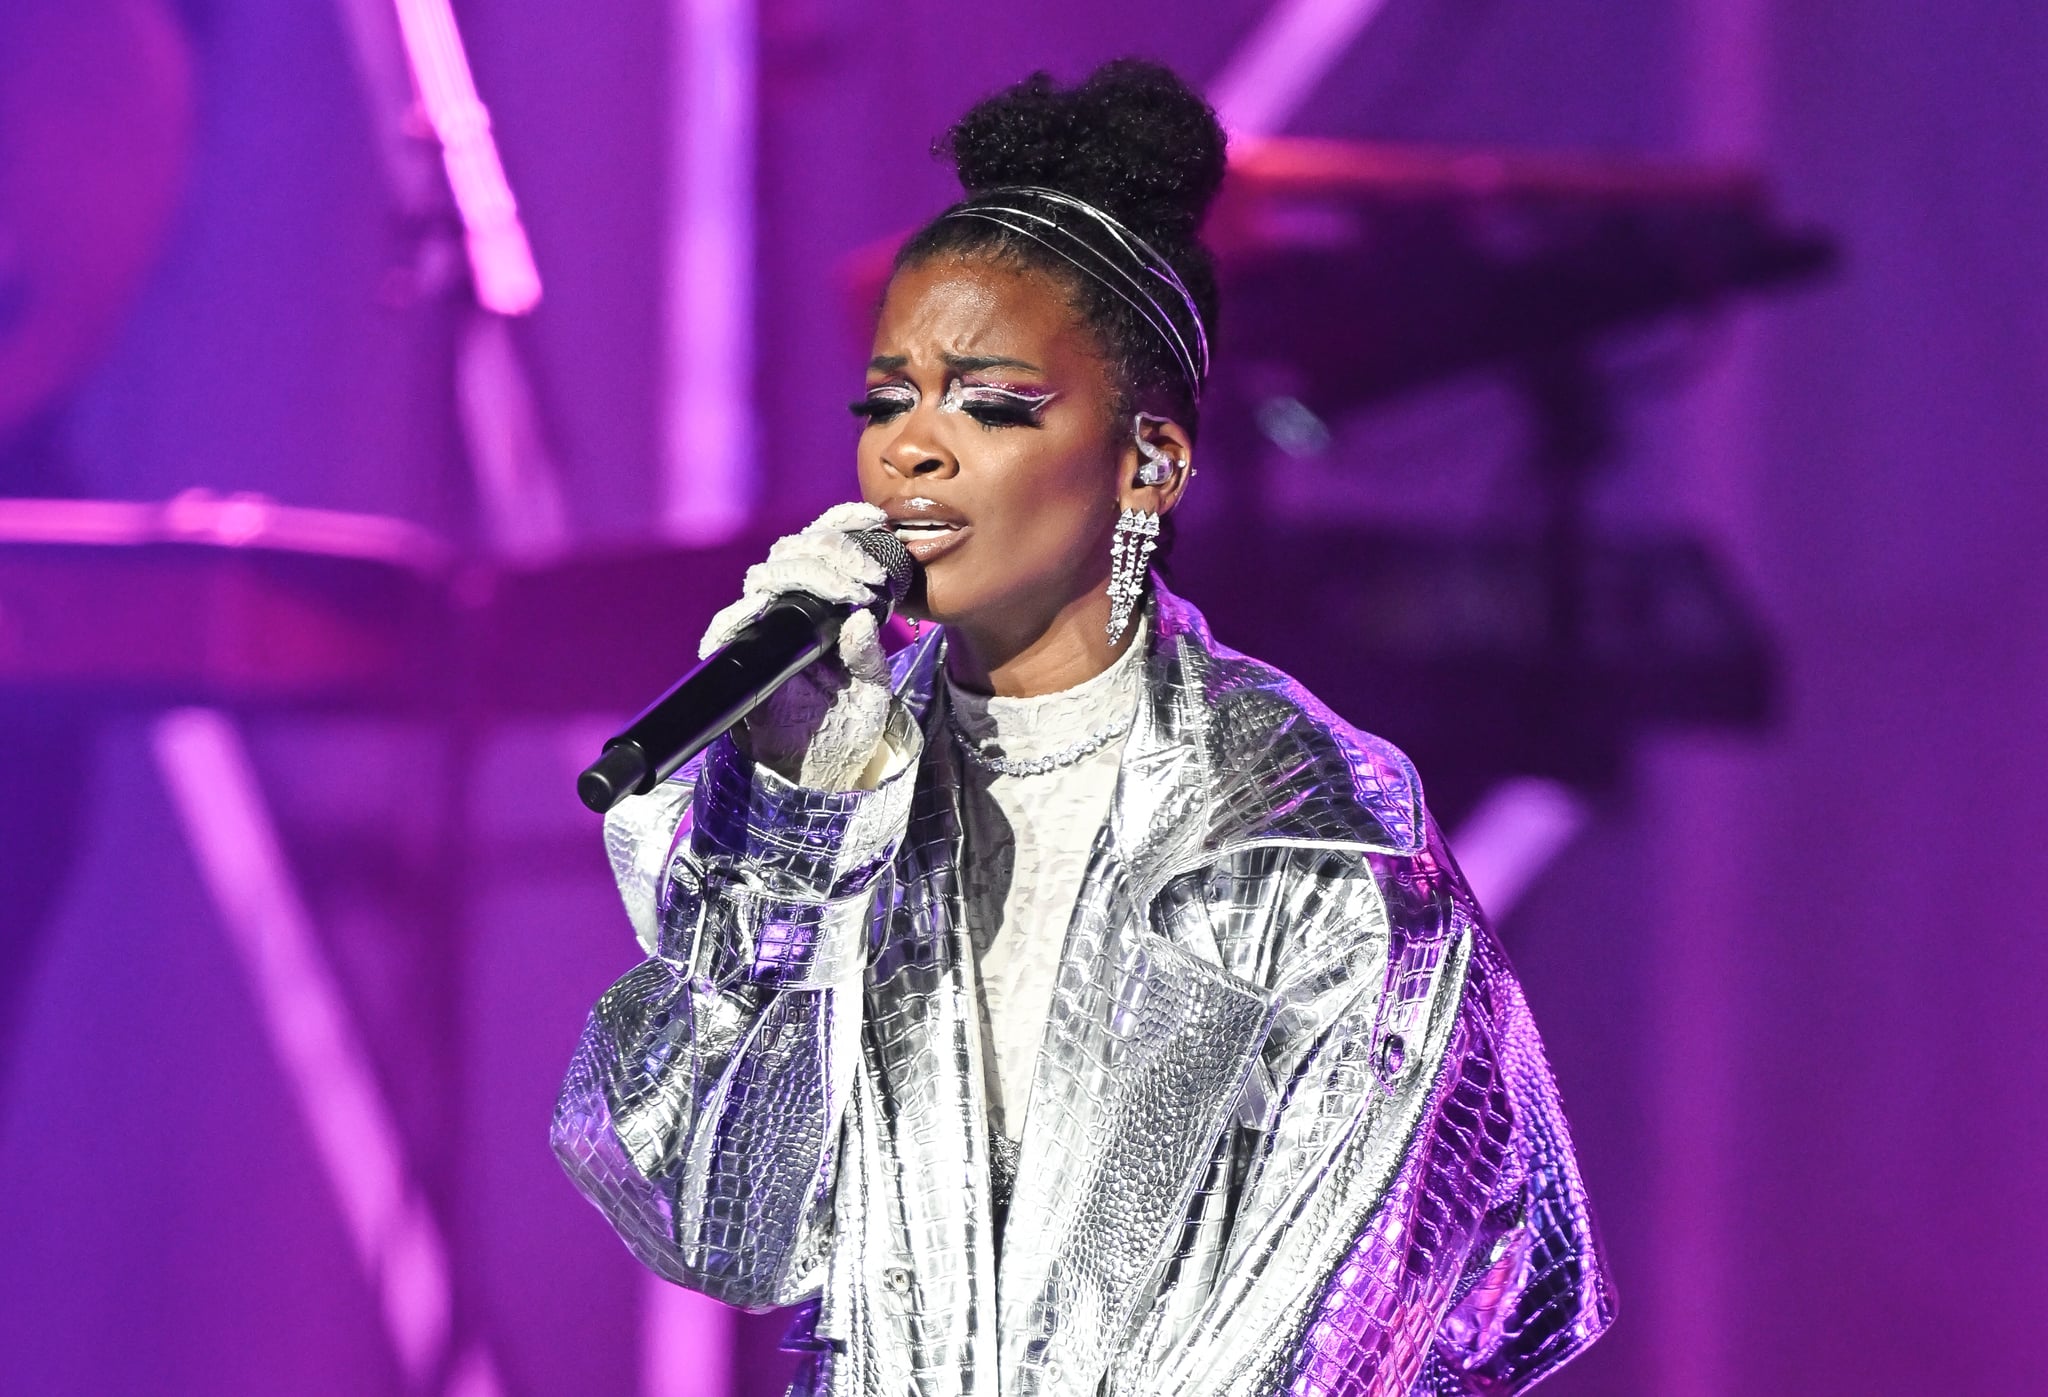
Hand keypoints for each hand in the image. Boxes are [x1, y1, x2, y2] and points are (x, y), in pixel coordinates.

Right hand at [698, 502, 896, 788]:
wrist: (820, 778)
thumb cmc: (848, 730)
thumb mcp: (873, 691)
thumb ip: (869, 656)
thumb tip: (863, 619)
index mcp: (825, 607)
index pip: (823, 545)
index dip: (844, 522)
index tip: (877, 519)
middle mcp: (791, 611)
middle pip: (794, 552)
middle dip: (835, 553)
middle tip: (871, 578)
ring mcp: (765, 633)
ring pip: (766, 576)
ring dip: (810, 574)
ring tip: (851, 595)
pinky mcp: (741, 661)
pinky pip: (727, 627)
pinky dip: (743, 613)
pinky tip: (768, 606)